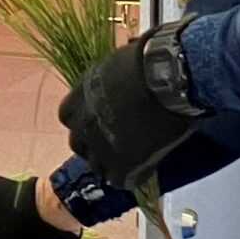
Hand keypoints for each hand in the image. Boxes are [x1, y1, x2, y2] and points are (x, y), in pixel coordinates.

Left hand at [59, 30, 206, 192]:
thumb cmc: (151, 58)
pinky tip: (146, 167)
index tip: (102, 122)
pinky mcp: (122, 165)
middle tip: (120, 142)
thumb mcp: (119, 61)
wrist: (170, 76)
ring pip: (98, 165)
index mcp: (80, 96)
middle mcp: (83, 122)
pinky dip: (133, 175)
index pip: (69, 117)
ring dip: (113, 162)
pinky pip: (120, 179)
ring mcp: (100, 146)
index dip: (86, 122)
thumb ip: (112, 76)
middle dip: (96, 144)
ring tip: (136, 156)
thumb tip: (125, 62)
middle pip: (79, 144)